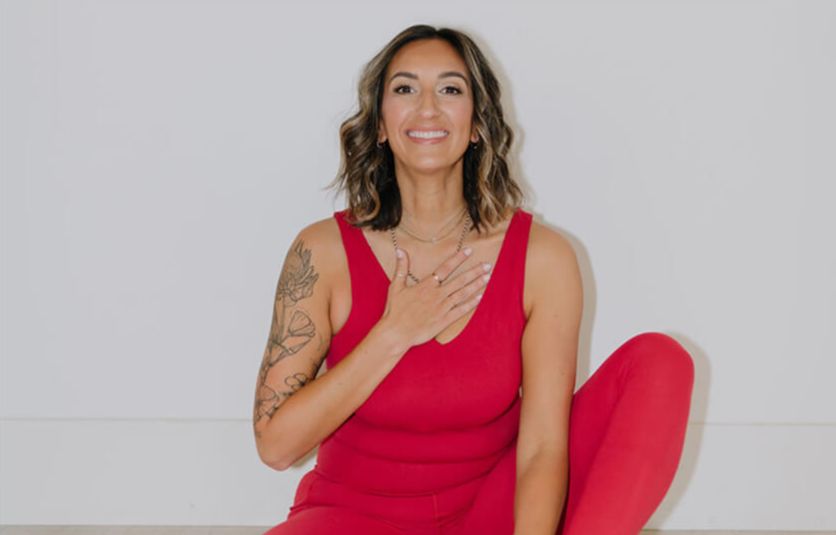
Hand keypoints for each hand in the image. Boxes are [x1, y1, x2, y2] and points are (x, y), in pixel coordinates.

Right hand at [377, 246, 491, 350]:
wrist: (397, 333)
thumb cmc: (395, 310)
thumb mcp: (396, 286)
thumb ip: (401, 268)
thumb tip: (401, 250)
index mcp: (426, 286)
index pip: (445, 268)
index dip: (458, 258)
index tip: (469, 251)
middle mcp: (437, 295)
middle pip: (460, 280)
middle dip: (475, 272)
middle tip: (488, 265)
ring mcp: (442, 308)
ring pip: (463, 294)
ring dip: (476, 285)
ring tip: (487, 277)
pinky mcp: (444, 320)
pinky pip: (461, 311)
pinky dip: (471, 304)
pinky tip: (480, 297)